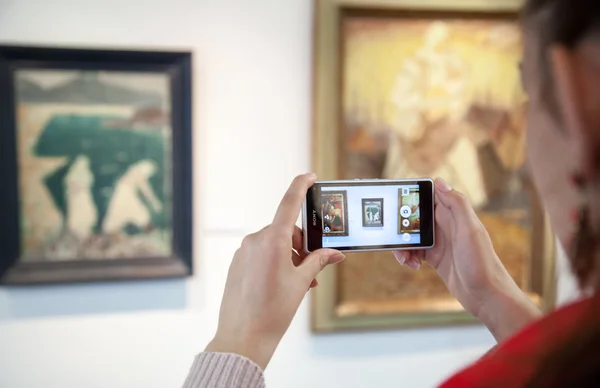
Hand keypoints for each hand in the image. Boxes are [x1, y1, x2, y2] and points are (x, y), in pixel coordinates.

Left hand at [205, 173, 344, 368]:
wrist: (243, 336)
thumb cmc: (273, 311)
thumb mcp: (301, 283)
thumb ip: (318, 261)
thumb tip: (334, 253)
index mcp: (272, 240)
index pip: (288, 203)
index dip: (300, 186)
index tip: (309, 176)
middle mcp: (255, 240)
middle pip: (285, 231)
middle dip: (301, 246)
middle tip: (312, 269)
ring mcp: (244, 252)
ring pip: (274, 244)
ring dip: (289, 257)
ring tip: (299, 284)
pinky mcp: (238, 263)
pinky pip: (261, 254)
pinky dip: (275, 262)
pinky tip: (281, 285)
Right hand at [395, 177, 540, 341]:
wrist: (487, 296)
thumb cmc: (482, 263)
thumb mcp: (470, 230)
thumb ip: (457, 205)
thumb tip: (439, 181)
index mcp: (454, 215)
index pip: (430, 195)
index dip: (413, 194)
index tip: (397, 199)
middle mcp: (446, 226)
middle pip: (416, 217)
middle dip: (402, 224)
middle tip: (395, 236)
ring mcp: (440, 242)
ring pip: (412, 235)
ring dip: (403, 244)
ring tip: (404, 258)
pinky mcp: (435, 258)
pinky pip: (415, 252)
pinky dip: (408, 257)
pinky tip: (413, 266)